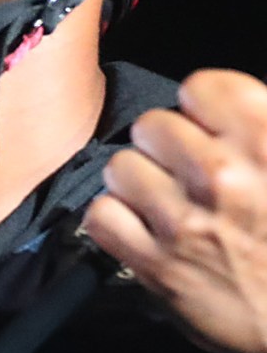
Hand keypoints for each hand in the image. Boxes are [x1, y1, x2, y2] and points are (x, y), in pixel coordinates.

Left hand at [87, 69, 266, 352]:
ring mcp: (184, 219)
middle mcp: (222, 174)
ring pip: (121, 167)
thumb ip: (261, 129)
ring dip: (138, 182)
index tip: (211, 129)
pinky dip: (116, 219)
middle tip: (187, 170)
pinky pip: (102, 215)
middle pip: (152, 125)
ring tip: (164, 199)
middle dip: (167, 146)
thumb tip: (225, 108)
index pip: (200, 88)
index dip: (201, 108)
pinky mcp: (155, 264)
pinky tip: (141, 227)